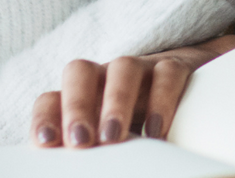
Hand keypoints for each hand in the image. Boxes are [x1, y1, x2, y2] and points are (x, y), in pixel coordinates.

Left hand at [32, 34, 234, 147]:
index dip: (45, 116)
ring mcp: (141, 69)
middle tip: (81, 141)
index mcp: (82, 97)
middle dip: (76, 105)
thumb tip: (88, 171)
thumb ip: (95, 153)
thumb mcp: (113, 140)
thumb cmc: (139, 123)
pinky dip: (161, 100)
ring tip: (114, 138)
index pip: (51, 98)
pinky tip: (156, 131)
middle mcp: (106, 77)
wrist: (189, 86)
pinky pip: (167, 73)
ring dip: (115, 101)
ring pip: (122, 67)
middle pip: (79, 72)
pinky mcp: (175, 67)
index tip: (46, 142)